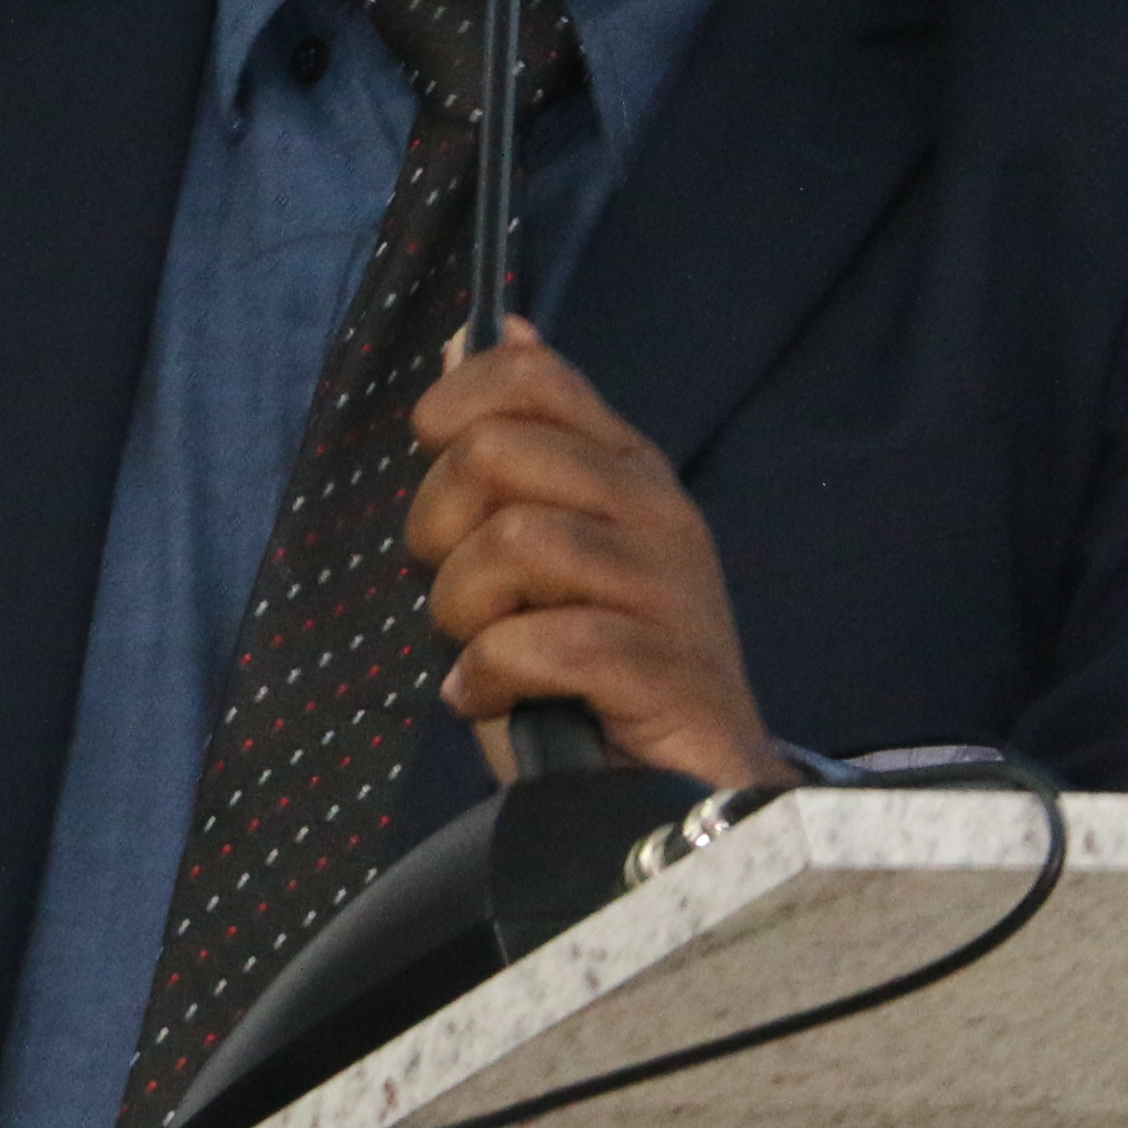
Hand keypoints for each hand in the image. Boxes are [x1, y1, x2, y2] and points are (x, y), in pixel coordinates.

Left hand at [403, 331, 789, 790]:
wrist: (690, 791)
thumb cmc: (600, 677)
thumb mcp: (546, 548)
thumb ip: (512, 448)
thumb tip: (472, 336)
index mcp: (625, 468)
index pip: (532, 376)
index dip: (454, 407)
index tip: (437, 465)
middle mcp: (653, 509)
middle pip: (497, 451)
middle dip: (438, 524)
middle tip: (456, 590)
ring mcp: (664, 586)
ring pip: (512, 540)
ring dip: (462, 609)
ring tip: (480, 654)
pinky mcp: (661, 667)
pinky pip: (537, 641)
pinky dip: (487, 677)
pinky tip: (489, 699)